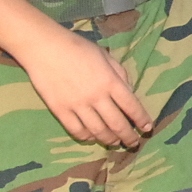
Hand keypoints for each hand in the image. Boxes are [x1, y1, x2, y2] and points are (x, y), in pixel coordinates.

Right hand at [17, 29, 152, 148]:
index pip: (132, 106)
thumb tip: (129, 92)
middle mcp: (96, 96)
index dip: (141, 120)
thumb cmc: (77, 48)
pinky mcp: (60, 110)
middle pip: (117, 124)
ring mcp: (77, 105)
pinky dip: (87, 137)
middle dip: (128, 136)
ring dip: (109, 140)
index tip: (147, 128)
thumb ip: (119, 74)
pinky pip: (76, 130)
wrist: (44, 47)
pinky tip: (92, 138)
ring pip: (98, 131)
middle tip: (133, 143)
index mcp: (110, 81)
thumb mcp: (105, 56)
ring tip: (115, 143)